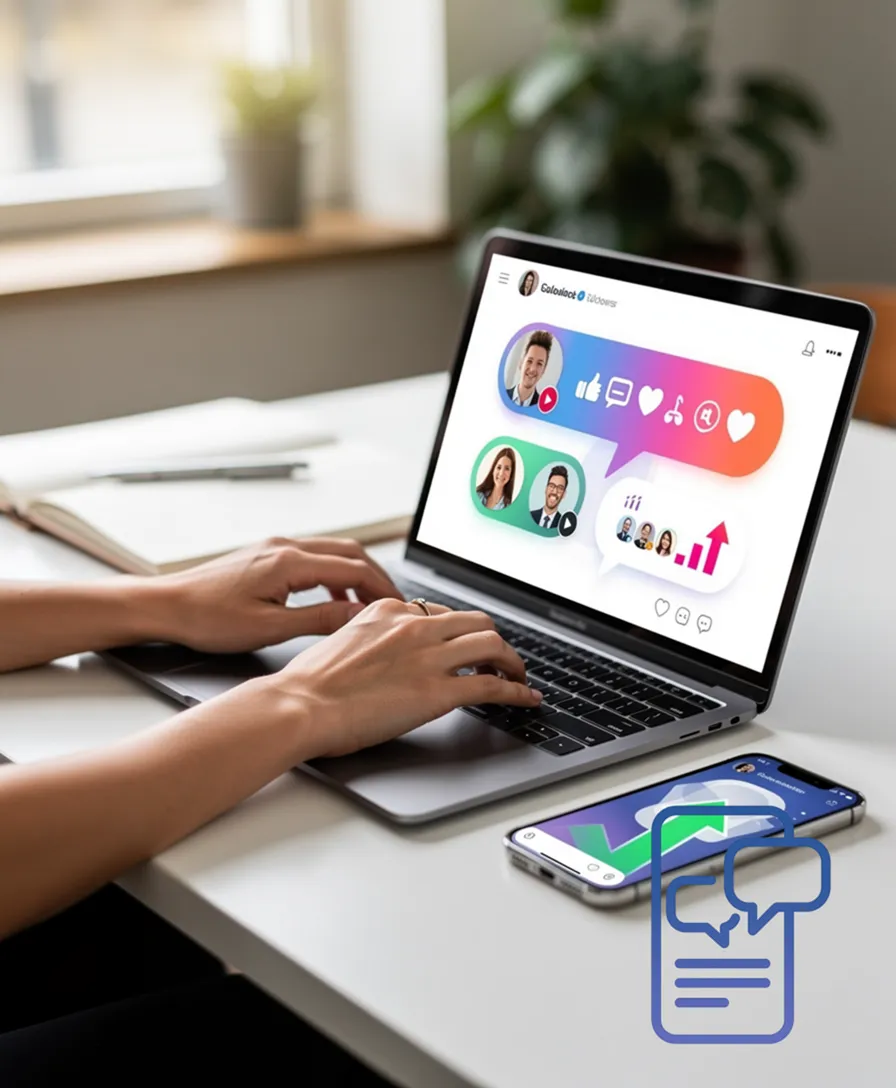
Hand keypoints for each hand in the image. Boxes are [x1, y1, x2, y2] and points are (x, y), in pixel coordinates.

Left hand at [147, 537, 401, 652]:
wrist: (166, 606)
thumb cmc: (208, 620)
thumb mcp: (270, 629)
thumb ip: (319, 621)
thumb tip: (358, 619)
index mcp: (290, 562)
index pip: (355, 569)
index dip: (383, 589)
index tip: (400, 609)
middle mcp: (286, 546)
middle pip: (351, 553)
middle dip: (377, 578)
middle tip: (393, 605)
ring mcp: (275, 547)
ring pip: (333, 552)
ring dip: (356, 575)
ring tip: (368, 606)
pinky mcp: (266, 554)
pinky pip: (313, 557)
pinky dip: (333, 575)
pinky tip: (331, 601)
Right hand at [264, 597, 540, 757]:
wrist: (300, 704)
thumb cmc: (309, 684)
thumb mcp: (341, 640)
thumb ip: (372, 639)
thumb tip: (385, 656)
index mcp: (388, 610)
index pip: (440, 613)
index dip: (460, 631)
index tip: (466, 643)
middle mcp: (413, 625)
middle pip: (475, 622)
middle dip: (495, 640)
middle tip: (501, 659)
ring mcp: (428, 656)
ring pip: (492, 646)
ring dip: (512, 662)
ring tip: (518, 677)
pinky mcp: (438, 691)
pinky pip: (491, 686)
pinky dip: (516, 691)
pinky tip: (525, 699)